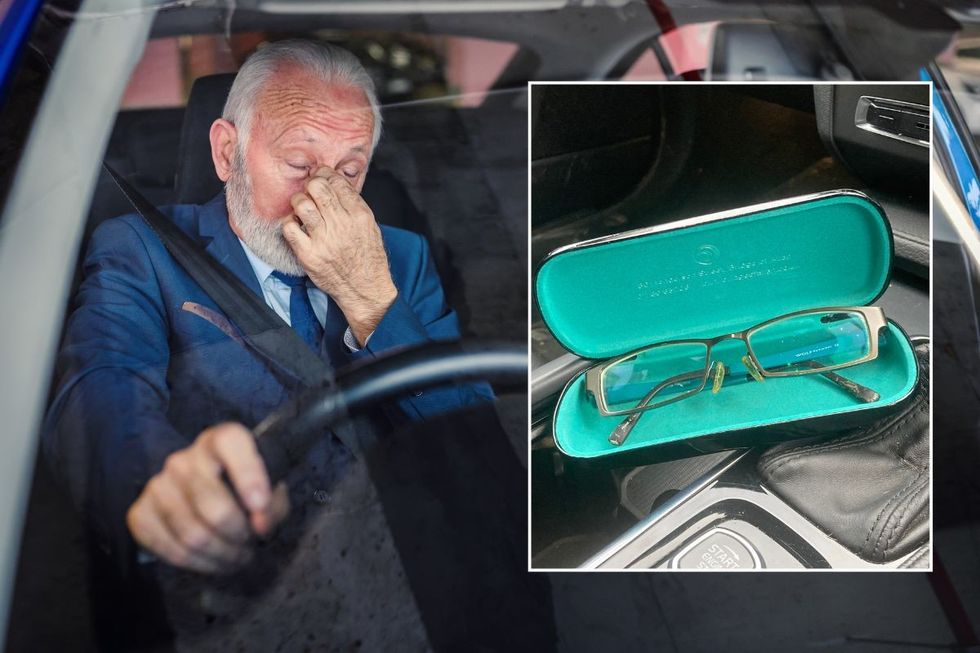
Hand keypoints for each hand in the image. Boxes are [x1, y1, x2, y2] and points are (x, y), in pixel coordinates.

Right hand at [126, 423, 289, 574]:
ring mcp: (157, 485)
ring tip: (237, 557)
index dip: (248, 475)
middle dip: (238, 535)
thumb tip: (259, 526)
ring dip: (221, 555)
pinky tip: (213, 562)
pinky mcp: (139, 514)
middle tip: (251, 545)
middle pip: (212, 506)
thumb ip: (272, 505)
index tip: (260, 507)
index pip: (230, 443)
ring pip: (192, 534)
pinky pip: (169, 549)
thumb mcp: (269, 492)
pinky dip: (198, 563)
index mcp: (220, 440)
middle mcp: (183, 459)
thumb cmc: (245, 492)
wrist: (207, 497)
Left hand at [283, 167, 396, 344]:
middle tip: (310, 191)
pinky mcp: (308, 254)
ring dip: (299, 202)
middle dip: (311, 184)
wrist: (365, 289)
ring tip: (303, 208)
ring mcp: (323, 239)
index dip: (325, 174)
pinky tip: (297, 226)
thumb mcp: (370, 226)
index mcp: (359, 214)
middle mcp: (341, 224)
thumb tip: (335, 183)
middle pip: (317, 187)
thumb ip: (353, 205)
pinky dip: (290, 222)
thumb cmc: (368, 257)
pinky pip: (289, 227)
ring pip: (301, 204)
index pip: (336, 182)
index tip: (320, 176)